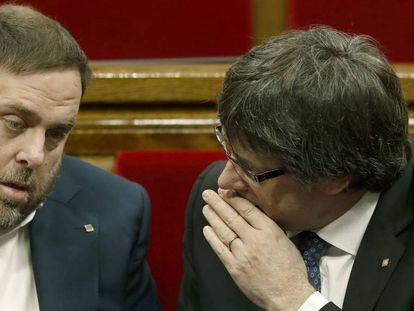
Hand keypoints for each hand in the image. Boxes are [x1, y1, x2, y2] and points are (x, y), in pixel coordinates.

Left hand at [202, 188, 314, 310]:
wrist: (289, 295)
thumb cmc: (291, 268)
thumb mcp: (285, 240)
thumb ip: (269, 227)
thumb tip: (254, 214)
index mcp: (269, 231)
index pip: (247, 209)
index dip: (233, 198)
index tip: (224, 191)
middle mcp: (254, 240)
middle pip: (232, 217)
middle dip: (218, 203)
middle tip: (207, 194)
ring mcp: (242, 254)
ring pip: (223, 231)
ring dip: (212, 218)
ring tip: (206, 208)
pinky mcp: (235, 268)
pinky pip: (220, 249)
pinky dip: (212, 238)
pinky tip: (206, 229)